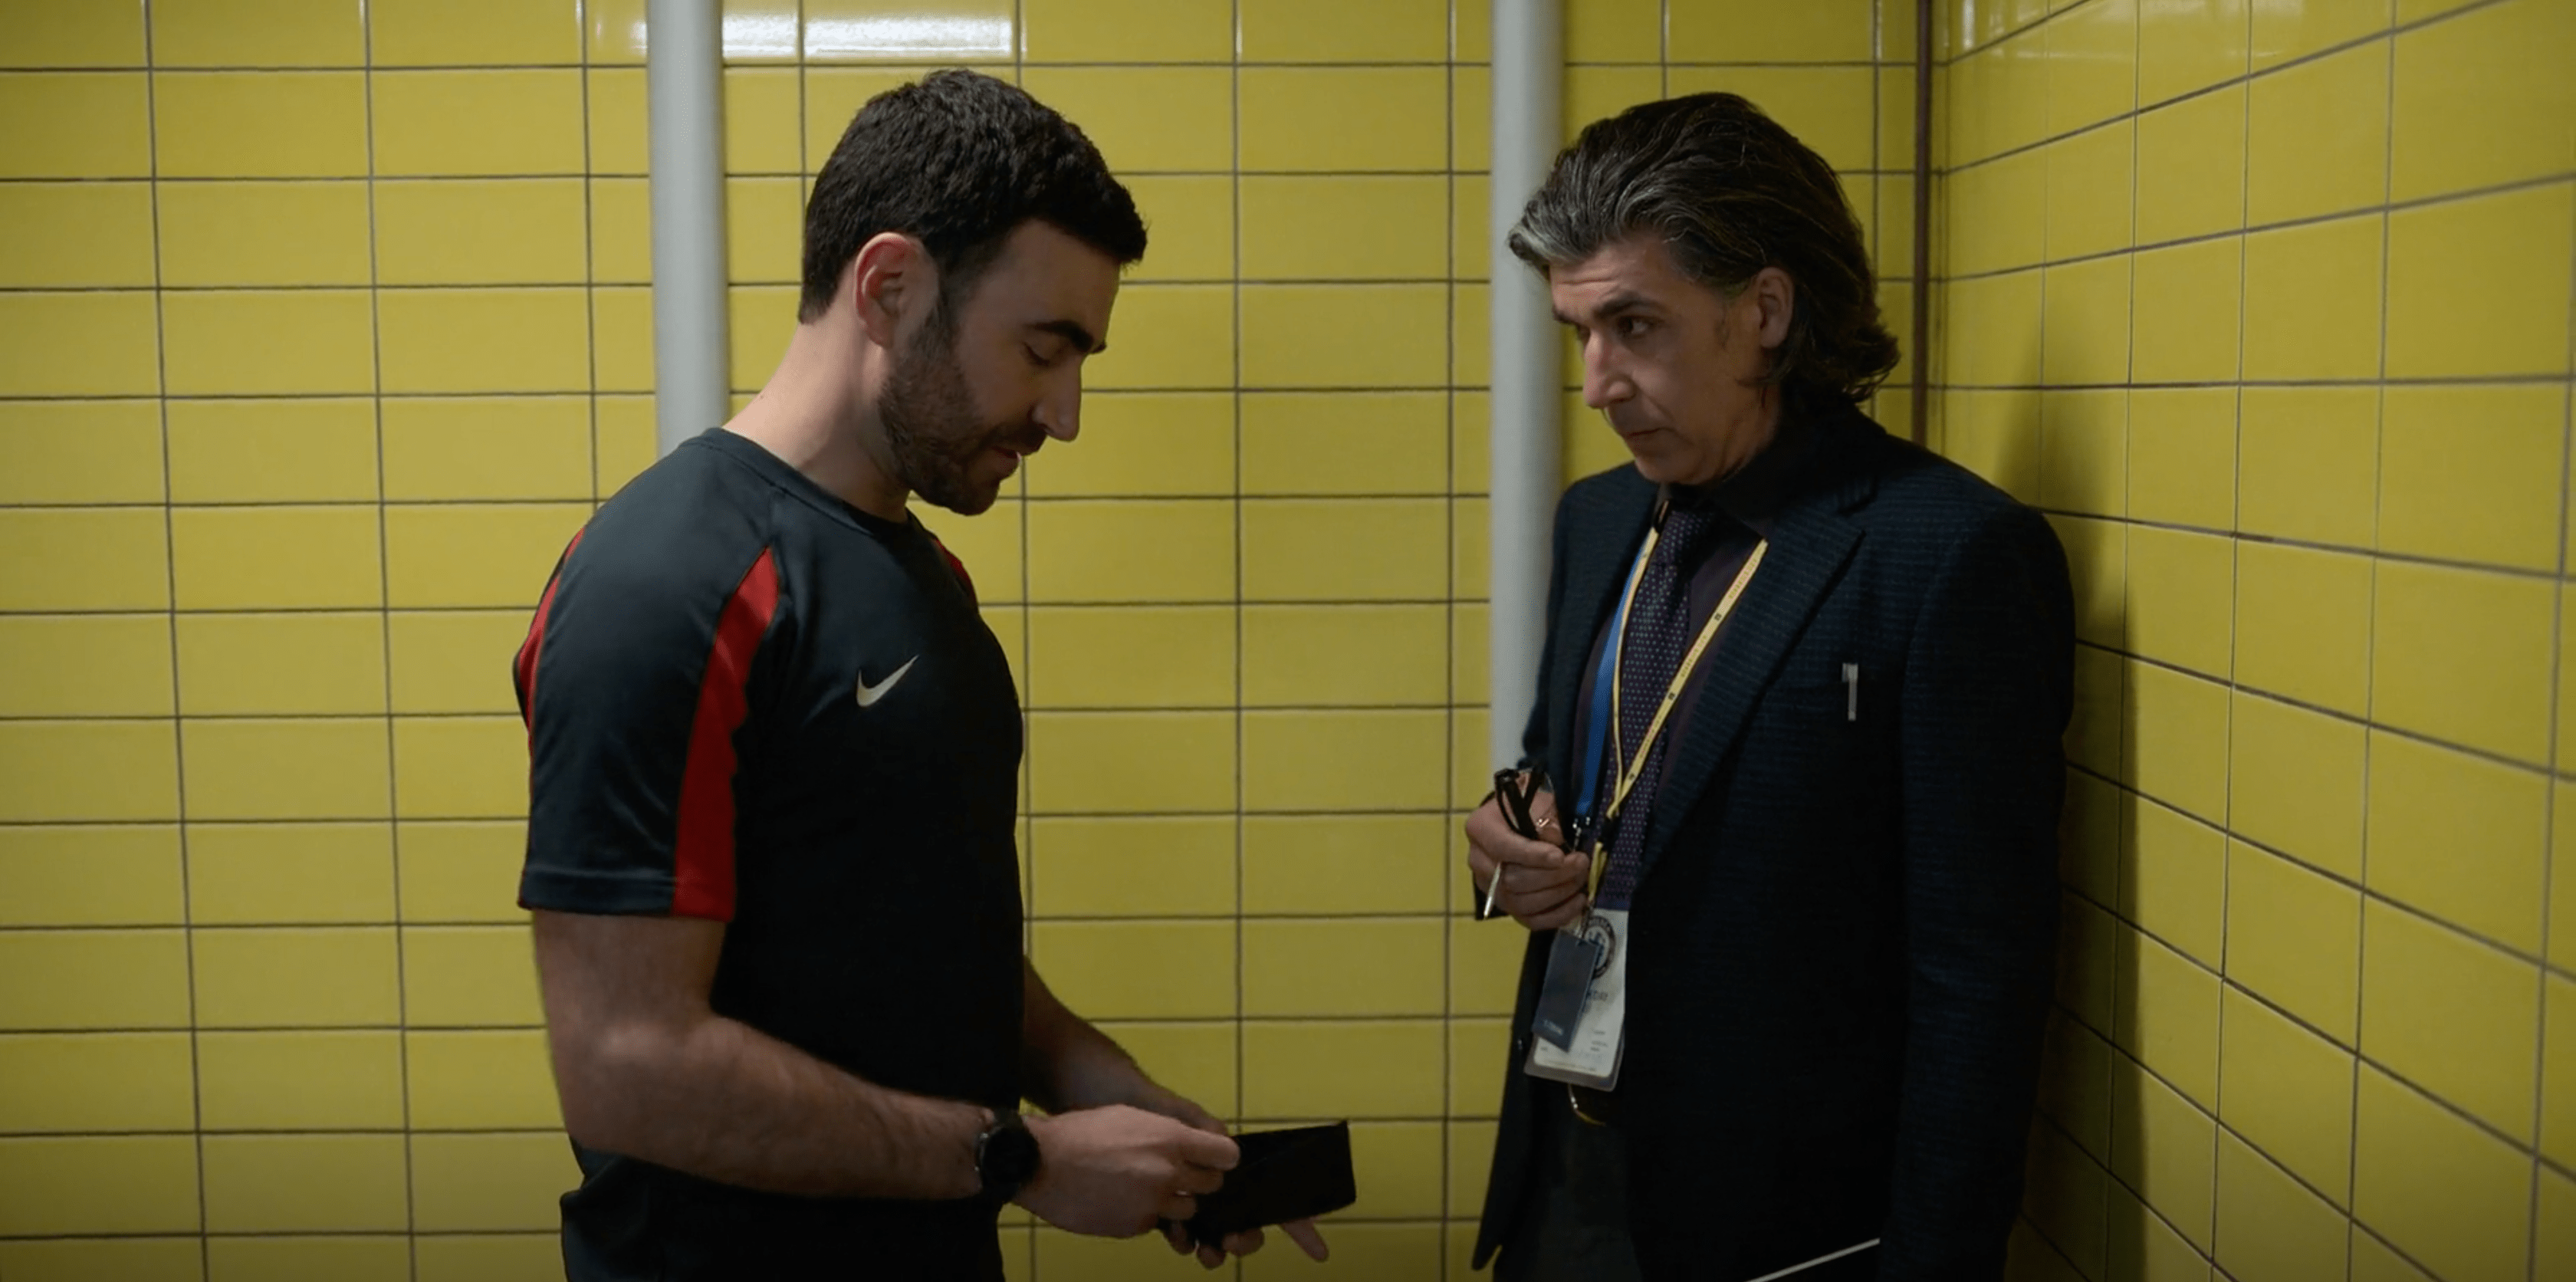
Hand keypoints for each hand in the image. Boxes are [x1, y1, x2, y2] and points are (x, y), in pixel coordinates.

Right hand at [1015, 1105, 1236, 1239]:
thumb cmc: (1083, 1132)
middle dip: (1199, 1182)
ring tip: (1143, 1187)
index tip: (1211, 1159)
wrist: (1040, 1162)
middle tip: (1177, 1175)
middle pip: (1211, 1186)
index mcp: (1171, 1139)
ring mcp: (1152, 1204)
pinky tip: (1119, 1199)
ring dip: (1173, 1202)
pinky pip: (1153, 1223)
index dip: (1220, 1158)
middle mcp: (1168, 1173)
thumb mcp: (1131, 1116)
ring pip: (1186, 1211)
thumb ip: (1167, 1132)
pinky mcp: (1133, 1226)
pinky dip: (1143, 1214)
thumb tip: (1189, 1142)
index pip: (1226, 1155)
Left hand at [1135, 1092, 1332, 1268]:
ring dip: (1215, 1249)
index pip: (1272, 1196)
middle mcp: (1216, 1187)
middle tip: (1233, 1240)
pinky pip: (1185, 1235)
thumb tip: (1230, 1153)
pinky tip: (1179, 1237)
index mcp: (1230, 1167)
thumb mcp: (1185, 1116)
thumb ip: (1209, 1133)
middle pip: (1246, 1224)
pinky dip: (1185, 1241)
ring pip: (1216, 1236)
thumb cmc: (1153, 1112)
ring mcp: (1192, 1200)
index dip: (1298, 1225)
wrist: (1112, 1116)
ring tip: (1206, 1250)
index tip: (1319, 1250)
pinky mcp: (1166, 1210)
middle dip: (1246, 1240)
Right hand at [1465, 784, 1589, 930]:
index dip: (1532, 855)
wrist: (1521, 819)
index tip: (1560, 855)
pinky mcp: (1507, 906)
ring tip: (1581, 878)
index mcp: (1480, 829)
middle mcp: (1479, 862)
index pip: (1502, 848)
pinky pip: (1530, 920)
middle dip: (1553, 875)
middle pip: (1512, 880)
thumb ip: (1544, 817)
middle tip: (1580, 863)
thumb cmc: (1529, 807)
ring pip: (1522, 903)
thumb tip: (1553, 839)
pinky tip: (1577, 902)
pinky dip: (1557, 915)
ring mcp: (1491, 888)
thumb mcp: (1537, 800)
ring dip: (1558, 894)